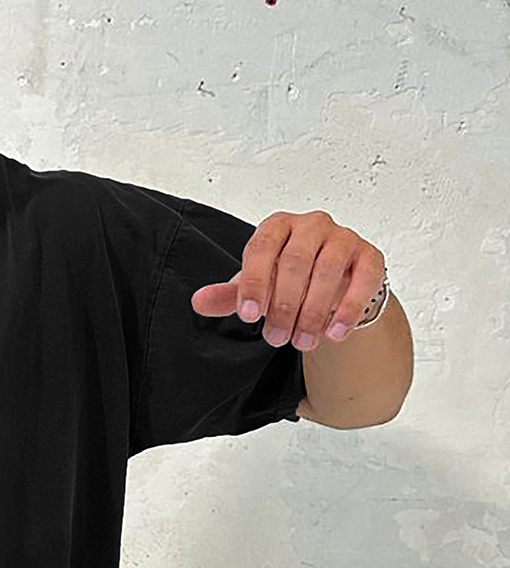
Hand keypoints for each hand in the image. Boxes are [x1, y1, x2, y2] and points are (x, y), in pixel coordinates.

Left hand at [189, 209, 386, 350]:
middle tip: (275, 339)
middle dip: (283, 305)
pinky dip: (349, 308)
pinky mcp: (370, 255)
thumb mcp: (257, 286)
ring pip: (327, 271)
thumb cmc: (288, 279)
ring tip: (302, 342)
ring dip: (313, 311)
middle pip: (294, 262)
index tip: (248, 316)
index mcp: (278, 226)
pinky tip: (335, 334)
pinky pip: (363, 279)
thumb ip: (230, 295)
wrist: (333, 283)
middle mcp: (312, 224)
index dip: (253, 282)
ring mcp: (343, 237)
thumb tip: (198, 302)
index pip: (261, 248)